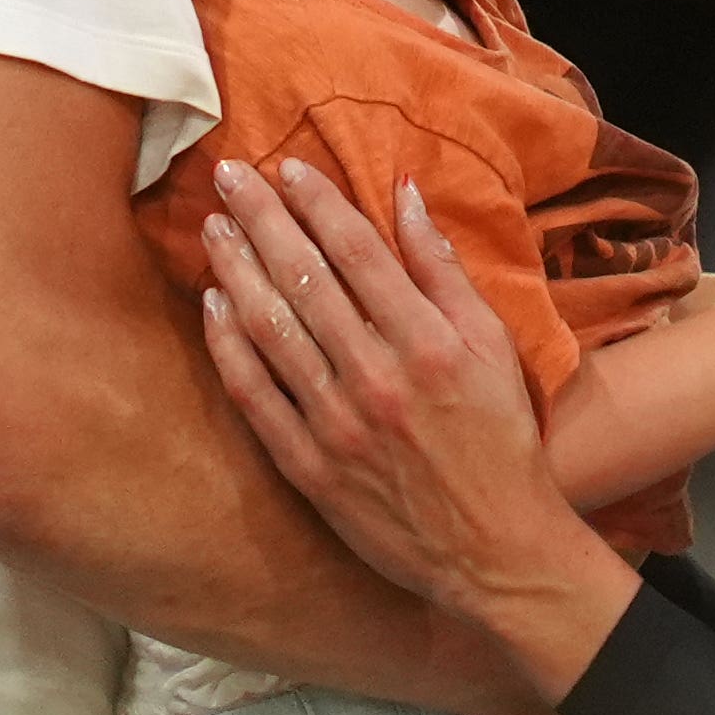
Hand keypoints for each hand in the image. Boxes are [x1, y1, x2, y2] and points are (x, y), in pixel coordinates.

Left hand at [196, 160, 637, 697]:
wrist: (494, 549)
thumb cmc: (501, 440)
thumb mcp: (493, 347)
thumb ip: (444, 271)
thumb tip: (405, 196)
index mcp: (428, 342)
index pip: (357, 251)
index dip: (316, 202)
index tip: (286, 166)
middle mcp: (377, 377)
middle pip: (304, 278)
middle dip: (262, 219)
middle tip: (227, 175)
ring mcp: (337, 424)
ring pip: (271, 330)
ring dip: (236, 270)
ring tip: (213, 227)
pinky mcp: (310, 467)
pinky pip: (255, 395)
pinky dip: (229, 345)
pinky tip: (213, 305)